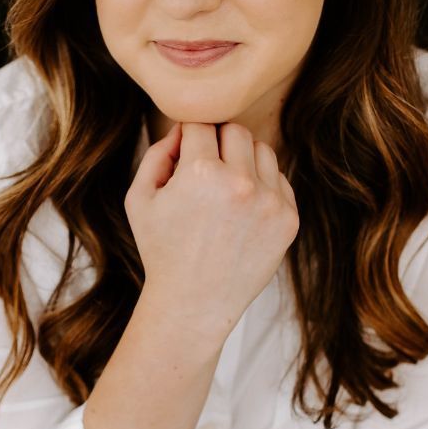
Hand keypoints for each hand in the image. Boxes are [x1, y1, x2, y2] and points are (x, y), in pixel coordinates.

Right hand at [124, 121, 299, 343]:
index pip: (201, 124)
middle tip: (203, 169)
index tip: (183, 156)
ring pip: (262, 150)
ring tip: (223, 188)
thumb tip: (184, 129)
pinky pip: (279, 180)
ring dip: (242, 160)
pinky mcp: (288, 220)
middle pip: (235, 130)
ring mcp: (270, 202)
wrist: (194, 304)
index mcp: (201, 173)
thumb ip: (158, 152)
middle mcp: (241, 183)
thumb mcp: (139, 198)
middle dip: (217, 142)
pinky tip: (240, 209)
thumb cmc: (162, 250)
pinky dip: (261, 186)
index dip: (187, 136)